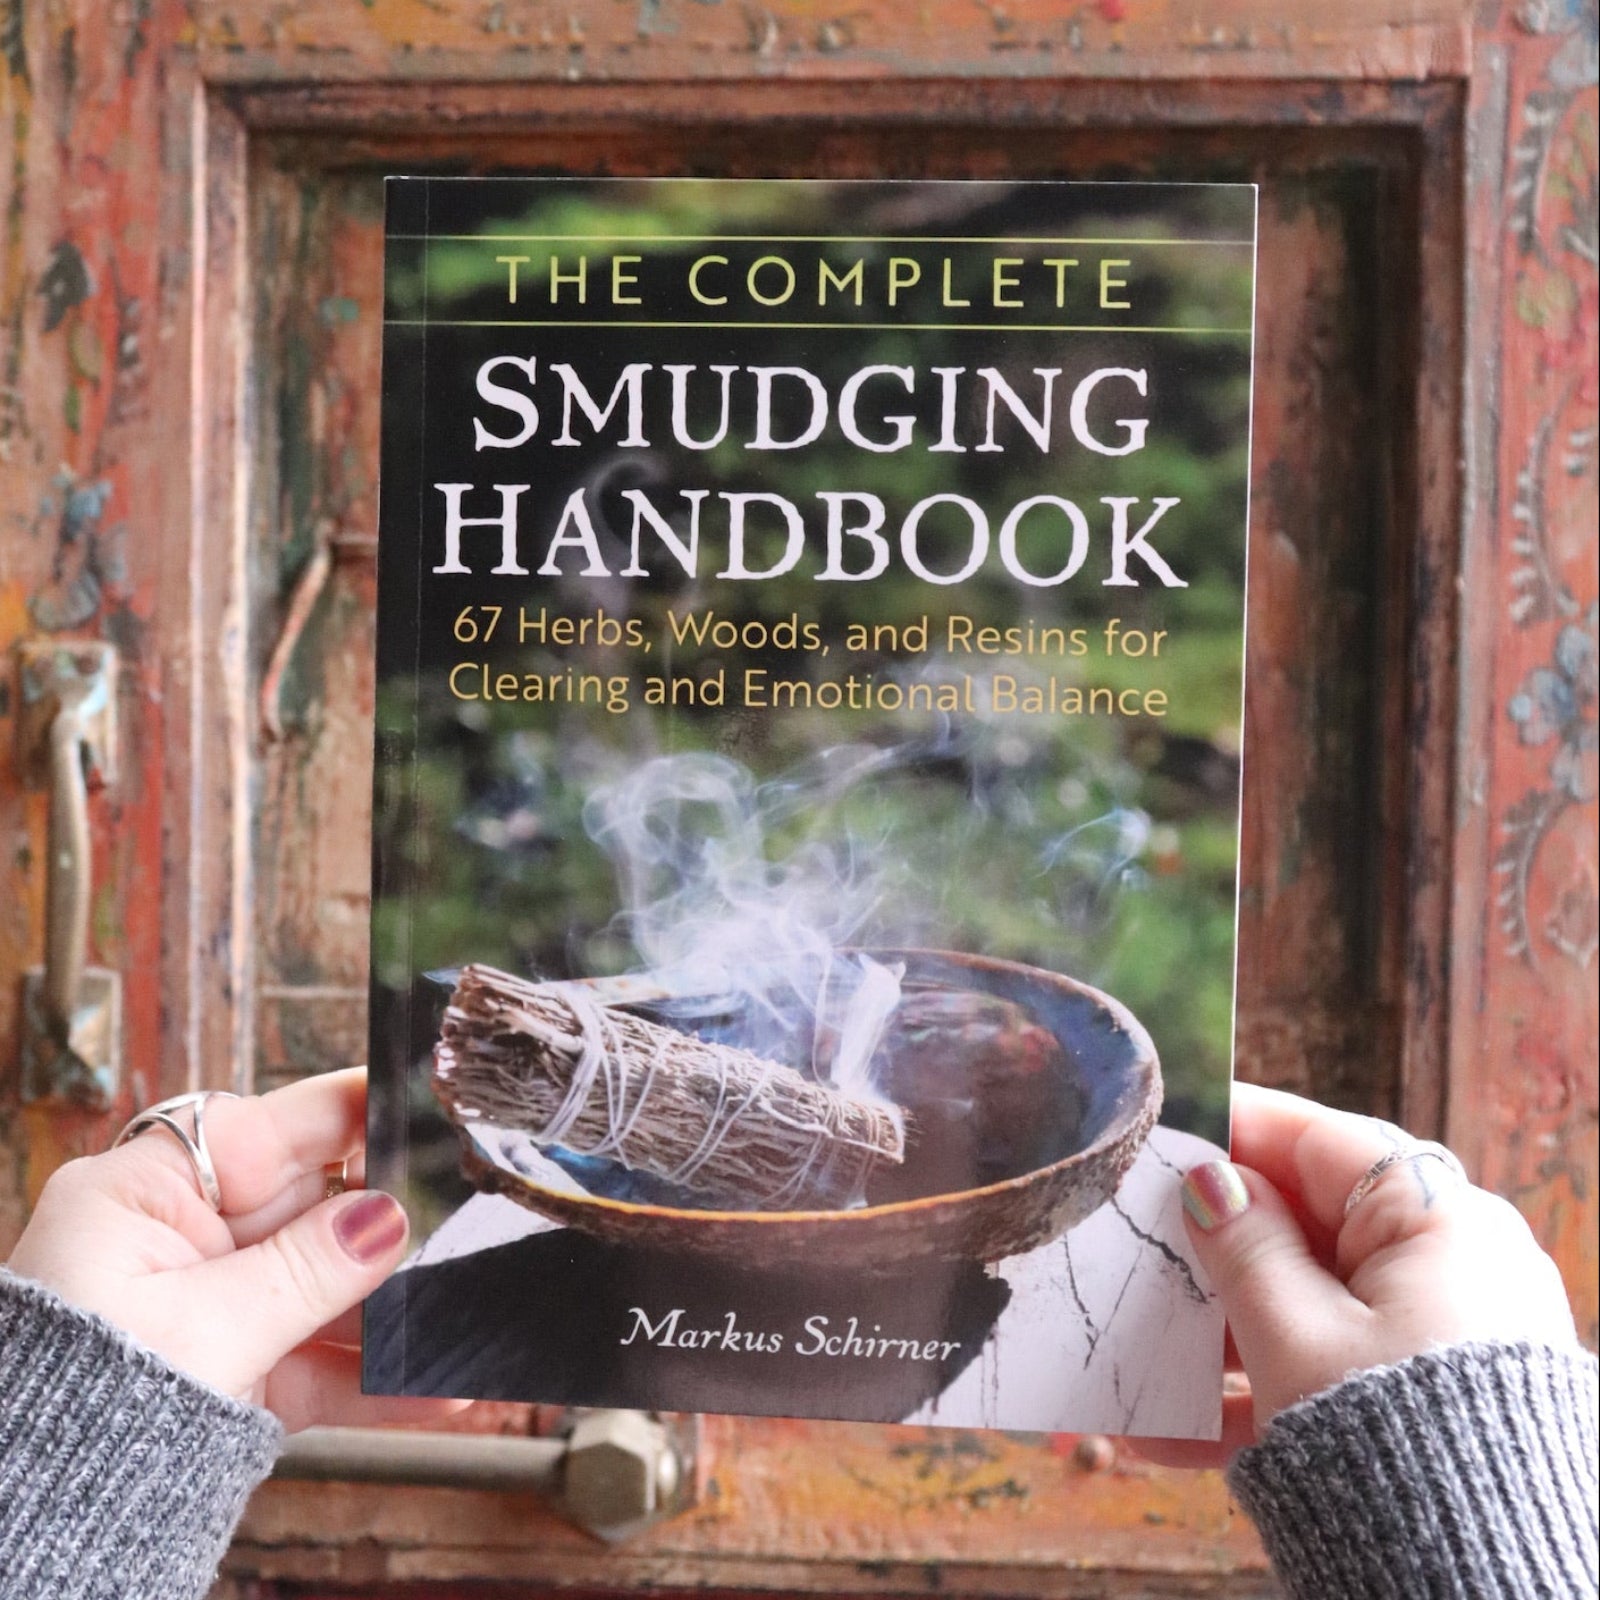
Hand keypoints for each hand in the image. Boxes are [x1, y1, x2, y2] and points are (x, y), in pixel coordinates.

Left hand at [6, 1068, 457, 1432]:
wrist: (32, 1544)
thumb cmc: (77, 1413)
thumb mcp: (205, 1329)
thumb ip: (307, 1268)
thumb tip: (390, 1216)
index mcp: (144, 1193)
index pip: (270, 1129)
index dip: (353, 1115)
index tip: (430, 1110)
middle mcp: (177, 1239)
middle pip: (311, 1206)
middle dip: (390, 1224)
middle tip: (467, 1226)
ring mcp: (206, 1305)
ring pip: (323, 1284)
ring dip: (392, 1311)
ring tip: (459, 1321)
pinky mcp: (232, 1372)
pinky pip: (314, 1356)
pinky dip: (370, 1374)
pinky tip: (432, 1388)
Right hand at [1145, 1082, 1577, 1466]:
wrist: (1490, 1591)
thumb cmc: (1398, 1448)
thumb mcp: (1294, 1336)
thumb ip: (1244, 1246)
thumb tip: (1207, 1179)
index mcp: (1434, 1219)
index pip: (1316, 1141)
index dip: (1233, 1131)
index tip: (1160, 1130)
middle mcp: (1448, 1264)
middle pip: (1307, 1223)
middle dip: (1217, 1244)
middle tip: (1138, 1245)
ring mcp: (1439, 1333)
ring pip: (1308, 1301)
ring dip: (1223, 1330)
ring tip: (1141, 1351)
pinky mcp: (1427, 1399)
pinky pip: (1328, 1367)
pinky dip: (1258, 1390)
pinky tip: (1170, 1432)